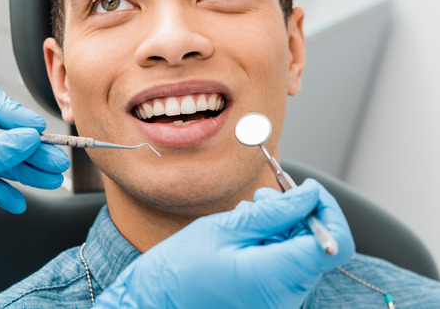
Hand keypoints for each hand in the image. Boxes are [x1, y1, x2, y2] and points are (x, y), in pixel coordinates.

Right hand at [95, 179, 354, 307]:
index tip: (306, 192)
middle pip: (316, 247)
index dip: (326, 211)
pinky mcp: (269, 305)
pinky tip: (242, 241)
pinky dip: (271, 248)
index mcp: (275, 278)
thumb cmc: (179, 270)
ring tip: (243, 222)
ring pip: (300, 256)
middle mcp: (285, 299)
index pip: (334, 244)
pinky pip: (285, 270)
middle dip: (295, 216)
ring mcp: (278, 305)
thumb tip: (311, 195)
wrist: (154, 303)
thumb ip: (274, 213)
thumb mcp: (224, 228)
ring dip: (279, 230)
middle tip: (259, 202)